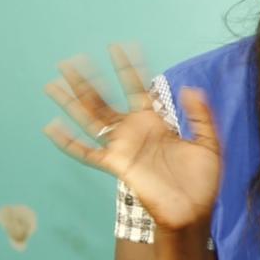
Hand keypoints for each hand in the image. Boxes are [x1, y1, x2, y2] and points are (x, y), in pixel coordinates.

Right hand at [43, 44, 221, 234]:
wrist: (194, 212)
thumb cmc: (202, 182)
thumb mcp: (209, 144)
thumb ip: (200, 116)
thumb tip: (189, 87)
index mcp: (156, 122)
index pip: (137, 88)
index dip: (129, 68)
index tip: (118, 46)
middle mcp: (134, 131)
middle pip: (104, 100)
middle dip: (87, 81)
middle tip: (69, 61)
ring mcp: (123, 147)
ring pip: (90, 119)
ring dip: (72, 102)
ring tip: (53, 84)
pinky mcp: (117, 165)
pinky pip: (86, 152)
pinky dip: (68, 142)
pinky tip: (50, 128)